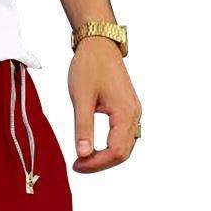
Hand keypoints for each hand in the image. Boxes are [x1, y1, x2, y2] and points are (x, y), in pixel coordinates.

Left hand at [68, 38, 141, 172]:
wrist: (99, 45)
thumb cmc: (89, 67)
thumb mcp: (81, 98)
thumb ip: (83, 128)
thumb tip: (82, 154)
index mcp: (125, 112)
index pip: (116, 151)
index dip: (96, 163)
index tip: (76, 166)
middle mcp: (134, 114)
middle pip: (123, 153)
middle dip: (100, 163)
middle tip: (77, 166)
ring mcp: (132, 112)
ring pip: (124, 146)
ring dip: (105, 157)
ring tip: (82, 159)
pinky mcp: (127, 109)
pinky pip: (123, 137)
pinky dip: (109, 147)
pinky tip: (92, 148)